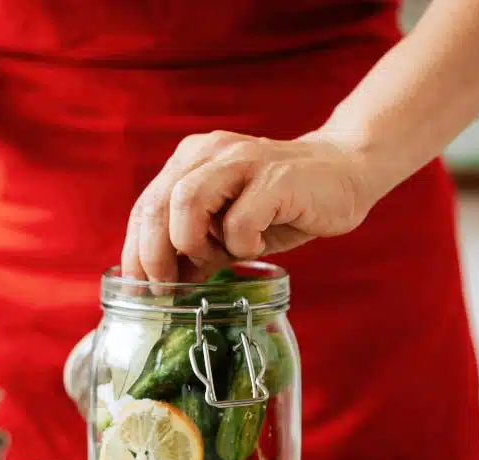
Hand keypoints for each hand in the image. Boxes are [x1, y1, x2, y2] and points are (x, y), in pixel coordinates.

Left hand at [121, 130, 378, 282]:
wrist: (344, 174)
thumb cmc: (282, 204)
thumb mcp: (229, 230)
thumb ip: (197, 250)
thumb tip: (165, 287)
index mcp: (191, 160)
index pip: (145, 206)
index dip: (135, 251)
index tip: (139, 287)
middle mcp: (210, 153)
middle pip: (157, 203)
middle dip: (154, 254)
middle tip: (166, 287)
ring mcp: (242, 161)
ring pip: (187, 202)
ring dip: (193, 243)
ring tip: (216, 258)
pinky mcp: (275, 179)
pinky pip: (239, 221)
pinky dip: (241, 244)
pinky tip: (257, 246)